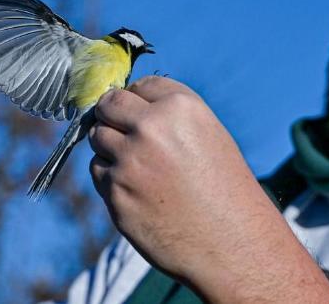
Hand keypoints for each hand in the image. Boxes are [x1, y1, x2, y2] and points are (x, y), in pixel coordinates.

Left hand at [88, 76, 328, 302]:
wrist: (232, 243)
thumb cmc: (225, 189)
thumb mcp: (208, 135)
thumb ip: (168, 116)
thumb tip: (126, 108)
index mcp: (180, 107)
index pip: (139, 85)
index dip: (137, 98)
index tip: (138, 110)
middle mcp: (151, 128)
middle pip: (108, 105)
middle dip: (111, 115)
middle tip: (122, 129)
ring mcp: (129, 161)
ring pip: (97, 138)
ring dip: (111, 148)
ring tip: (140, 167)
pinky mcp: (115, 193)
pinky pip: (99, 172)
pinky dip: (111, 177)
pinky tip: (138, 190)